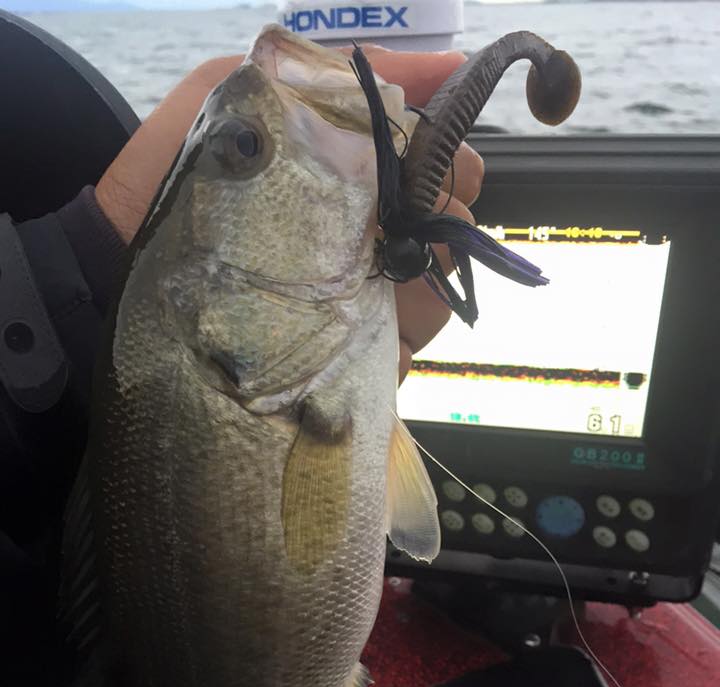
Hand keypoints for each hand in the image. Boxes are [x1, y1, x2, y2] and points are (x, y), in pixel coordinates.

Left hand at [95, 48, 483, 381]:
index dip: (448, 157)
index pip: (427, 167)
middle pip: (445, 224)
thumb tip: (444, 60)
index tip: (448, 154)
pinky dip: (413, 321)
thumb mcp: (239, 94)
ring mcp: (362, 302)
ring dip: (430, 263)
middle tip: (420, 205)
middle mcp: (363, 242)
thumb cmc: (179, 179)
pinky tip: (382, 303)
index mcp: (347, 185)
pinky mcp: (354, 355)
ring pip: (437, 284)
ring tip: (391, 255)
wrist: (123, 265)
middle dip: (447, 208)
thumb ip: (330, 75)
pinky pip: (411, 340)